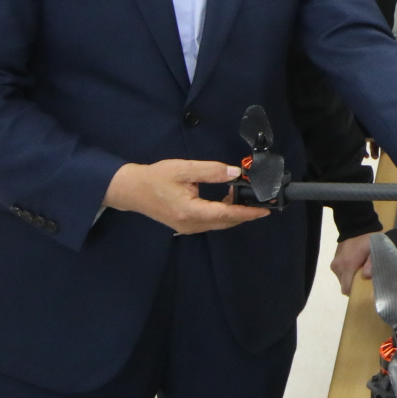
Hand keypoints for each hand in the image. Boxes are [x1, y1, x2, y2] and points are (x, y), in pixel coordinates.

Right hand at [102, 160, 268, 233]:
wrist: (132, 190)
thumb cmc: (156, 178)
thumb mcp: (184, 169)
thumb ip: (211, 171)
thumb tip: (235, 173)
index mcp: (190, 211)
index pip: (225, 214)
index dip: (247, 213)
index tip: (264, 210)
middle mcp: (190, 224)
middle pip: (225, 222)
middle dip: (244, 213)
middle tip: (260, 200)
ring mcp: (187, 228)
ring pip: (218, 224)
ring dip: (233, 212)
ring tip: (243, 195)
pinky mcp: (185, 226)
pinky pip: (210, 222)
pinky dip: (222, 213)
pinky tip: (227, 199)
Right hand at [330, 232, 374, 295]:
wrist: (356, 225)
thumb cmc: (368, 239)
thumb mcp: (375, 250)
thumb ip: (371, 263)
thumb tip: (367, 276)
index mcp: (347, 266)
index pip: (346, 289)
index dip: (354, 292)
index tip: (363, 289)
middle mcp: (338, 266)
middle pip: (344, 284)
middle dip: (353, 284)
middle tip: (364, 278)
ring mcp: (334, 263)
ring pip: (341, 278)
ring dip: (350, 277)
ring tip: (360, 269)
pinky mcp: (334, 259)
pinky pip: (340, 272)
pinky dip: (346, 271)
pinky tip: (355, 264)